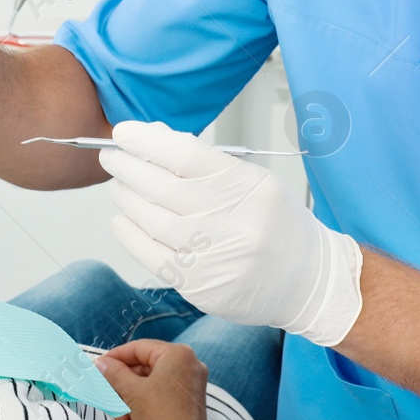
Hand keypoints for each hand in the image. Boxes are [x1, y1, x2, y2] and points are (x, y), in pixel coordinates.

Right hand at [95, 339, 208, 419]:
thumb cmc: (160, 415)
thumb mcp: (132, 391)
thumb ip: (114, 373)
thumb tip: (101, 363)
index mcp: (178, 354)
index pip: (140, 348)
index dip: (116, 356)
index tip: (100, 364)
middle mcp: (189, 364)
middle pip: (145, 366)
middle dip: (122, 383)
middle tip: (105, 389)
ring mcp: (192, 383)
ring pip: (151, 383)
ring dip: (130, 397)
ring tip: (119, 412)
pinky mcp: (189, 401)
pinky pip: (161, 394)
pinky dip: (144, 403)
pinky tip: (130, 418)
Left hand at [100, 120, 362, 346]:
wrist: (308, 280)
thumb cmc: (277, 224)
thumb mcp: (252, 181)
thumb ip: (205, 162)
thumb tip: (154, 139)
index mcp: (247, 187)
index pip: (185, 155)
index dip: (147, 141)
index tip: (124, 133)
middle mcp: (232, 221)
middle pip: (163, 187)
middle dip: (128, 167)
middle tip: (111, 156)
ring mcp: (215, 257)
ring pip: (153, 221)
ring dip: (126, 198)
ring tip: (117, 184)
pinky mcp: (201, 286)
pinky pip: (153, 257)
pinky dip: (130, 235)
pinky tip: (121, 220)